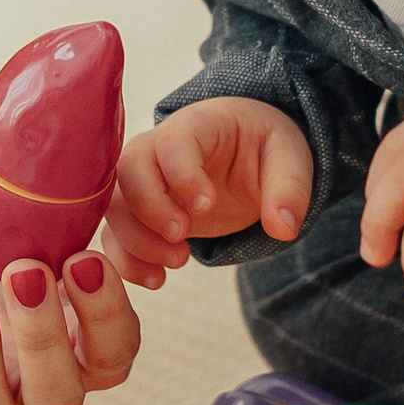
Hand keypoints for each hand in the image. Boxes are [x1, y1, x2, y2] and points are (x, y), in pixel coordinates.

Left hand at [0, 158, 141, 404]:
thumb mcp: (42, 201)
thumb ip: (87, 206)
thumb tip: (119, 198)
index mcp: (79, 342)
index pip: (113, 357)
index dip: (107, 318)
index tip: (84, 259)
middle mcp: (33, 378)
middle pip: (59, 400)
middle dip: (43, 339)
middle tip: (26, 269)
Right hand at [102, 98, 312, 287]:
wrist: (246, 155)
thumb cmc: (264, 148)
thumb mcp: (289, 158)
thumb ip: (290, 189)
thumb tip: (283, 228)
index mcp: (197, 125)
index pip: (173, 141)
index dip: (182, 175)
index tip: (208, 207)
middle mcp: (158, 147)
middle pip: (128, 169)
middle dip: (149, 208)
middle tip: (184, 237)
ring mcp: (144, 180)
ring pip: (113, 204)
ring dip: (137, 239)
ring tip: (179, 261)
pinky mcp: (140, 213)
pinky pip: (114, 234)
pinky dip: (126, 260)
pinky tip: (157, 279)